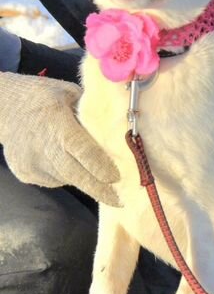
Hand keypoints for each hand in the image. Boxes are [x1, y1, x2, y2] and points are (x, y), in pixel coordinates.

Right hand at [0, 72, 120, 205]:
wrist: (3, 107)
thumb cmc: (42, 96)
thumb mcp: (69, 93)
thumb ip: (91, 112)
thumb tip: (117, 128)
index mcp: (59, 125)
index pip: (85, 152)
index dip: (102, 167)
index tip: (118, 178)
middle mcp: (44, 148)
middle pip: (77, 175)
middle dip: (100, 190)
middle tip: (121, 201)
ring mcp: (33, 164)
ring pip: (67, 180)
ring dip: (85, 181)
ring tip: (101, 181)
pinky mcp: (25, 173)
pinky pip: (54, 180)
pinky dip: (66, 176)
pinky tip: (69, 163)